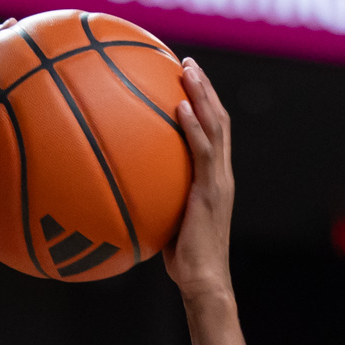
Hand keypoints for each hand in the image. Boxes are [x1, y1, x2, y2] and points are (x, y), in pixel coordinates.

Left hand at [162, 58, 234, 301]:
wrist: (203, 281)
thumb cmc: (182, 261)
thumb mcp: (165, 222)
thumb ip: (153, 201)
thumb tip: (123, 192)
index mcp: (215, 179)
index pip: (214, 132)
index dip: (205, 104)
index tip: (188, 81)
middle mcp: (221, 174)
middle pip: (219, 119)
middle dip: (205, 88)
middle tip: (188, 63)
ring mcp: (219, 181)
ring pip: (215, 126)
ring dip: (202, 94)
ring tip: (187, 69)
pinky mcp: (211, 192)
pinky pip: (202, 152)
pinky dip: (192, 126)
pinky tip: (179, 107)